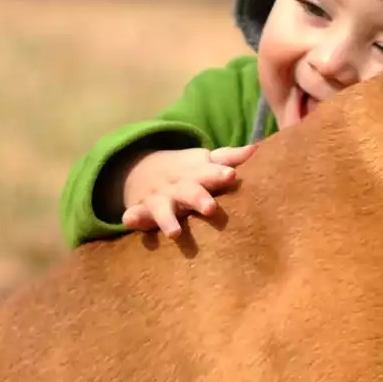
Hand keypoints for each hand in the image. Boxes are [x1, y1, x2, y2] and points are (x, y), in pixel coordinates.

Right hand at [118, 144, 257, 236]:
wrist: (144, 169)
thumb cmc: (189, 172)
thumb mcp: (205, 162)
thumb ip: (228, 159)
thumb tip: (255, 149)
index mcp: (196, 173)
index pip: (210, 172)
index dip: (220, 174)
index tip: (231, 175)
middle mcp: (178, 185)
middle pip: (189, 191)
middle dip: (198, 198)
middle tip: (210, 208)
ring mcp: (160, 198)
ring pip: (163, 208)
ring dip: (167, 219)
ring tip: (174, 232)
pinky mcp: (143, 209)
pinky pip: (136, 214)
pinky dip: (132, 218)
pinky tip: (128, 221)